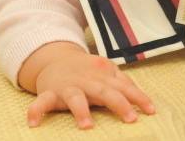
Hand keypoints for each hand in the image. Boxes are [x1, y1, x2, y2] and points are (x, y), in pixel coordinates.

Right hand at [27, 48, 154, 128]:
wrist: (56, 58)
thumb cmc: (87, 71)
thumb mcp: (107, 72)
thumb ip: (123, 83)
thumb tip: (144, 100)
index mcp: (104, 76)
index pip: (124, 87)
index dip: (138, 98)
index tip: (151, 111)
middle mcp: (88, 81)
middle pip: (105, 92)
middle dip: (118, 104)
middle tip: (130, 118)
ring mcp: (68, 87)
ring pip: (75, 98)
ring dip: (81, 111)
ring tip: (87, 126)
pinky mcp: (50, 93)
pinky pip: (41, 102)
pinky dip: (36, 111)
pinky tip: (34, 123)